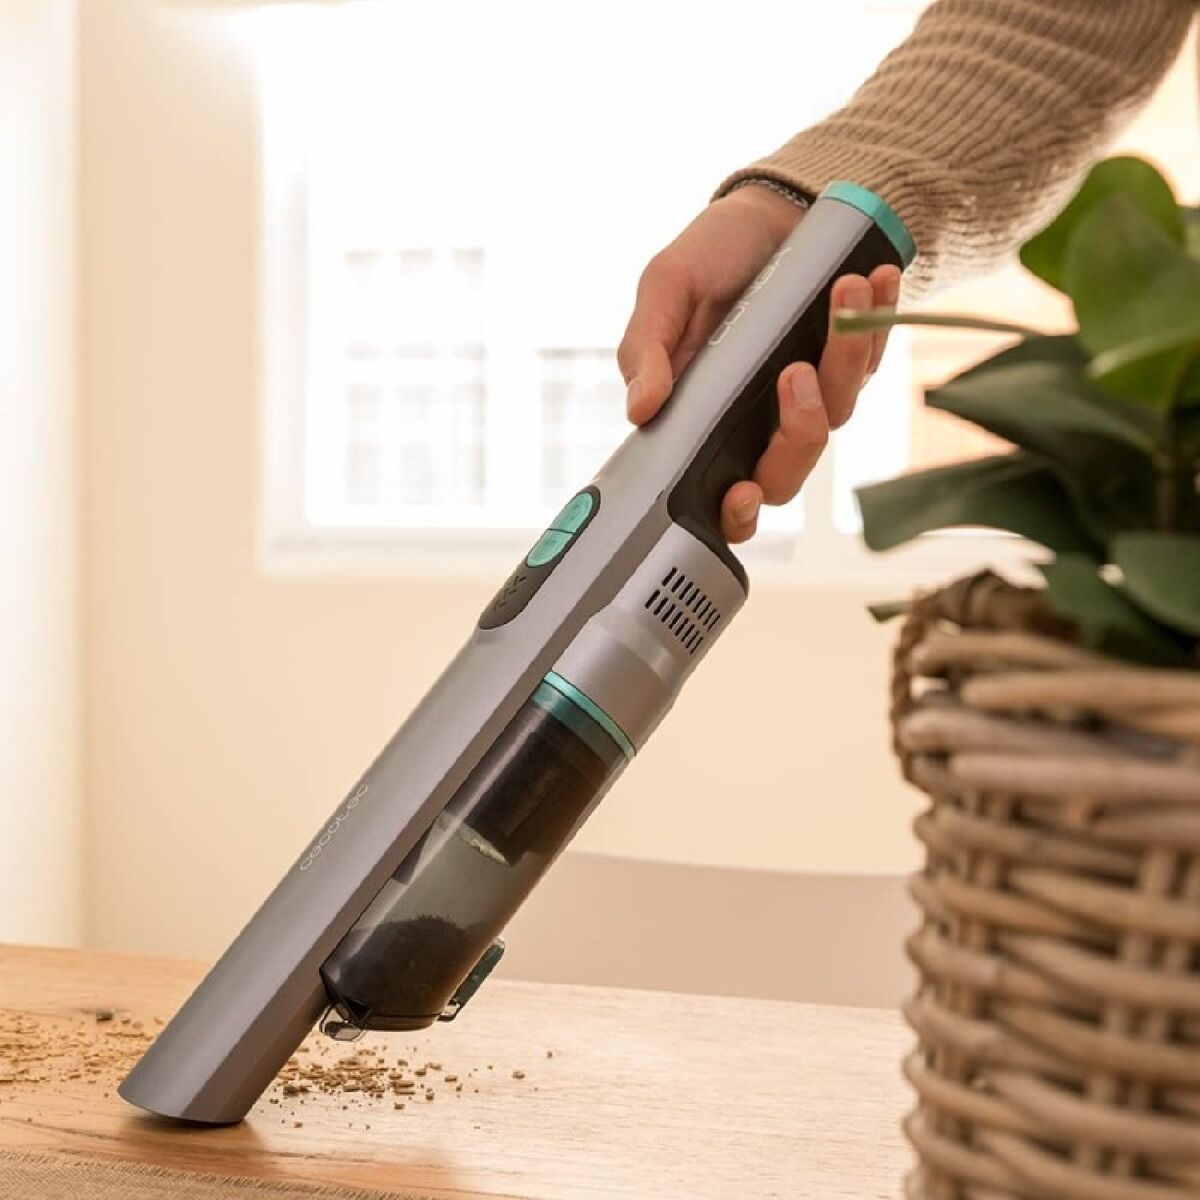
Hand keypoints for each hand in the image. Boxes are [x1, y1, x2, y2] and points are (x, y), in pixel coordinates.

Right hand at [617, 184, 900, 542]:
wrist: (766, 208)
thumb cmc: (709, 256)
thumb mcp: (666, 291)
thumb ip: (647, 349)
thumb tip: (639, 410)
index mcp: (703, 420)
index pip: (719, 495)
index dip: (735, 513)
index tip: (743, 493)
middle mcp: (757, 422)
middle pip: (787, 471)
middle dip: (801, 430)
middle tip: (795, 371)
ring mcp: (808, 396)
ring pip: (837, 411)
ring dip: (845, 354)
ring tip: (843, 289)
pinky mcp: (848, 364)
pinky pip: (871, 361)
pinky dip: (877, 320)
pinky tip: (875, 277)